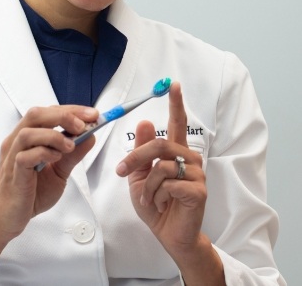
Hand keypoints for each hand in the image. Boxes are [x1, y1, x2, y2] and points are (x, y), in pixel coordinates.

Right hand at [0, 105, 96, 241]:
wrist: (8, 220)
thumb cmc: (30, 194)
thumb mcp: (59, 171)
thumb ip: (73, 155)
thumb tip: (91, 136)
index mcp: (27, 137)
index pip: (48, 112)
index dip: (71, 110)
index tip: (92, 114)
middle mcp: (16, 141)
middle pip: (35, 114)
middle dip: (63, 116)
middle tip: (82, 126)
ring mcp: (11, 156)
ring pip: (28, 132)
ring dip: (53, 135)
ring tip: (70, 145)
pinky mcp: (12, 173)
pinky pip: (24, 156)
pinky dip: (43, 153)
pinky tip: (56, 158)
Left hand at [116, 82, 206, 255]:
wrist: (169, 235)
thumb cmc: (156, 204)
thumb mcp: (141, 175)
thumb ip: (143, 150)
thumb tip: (146, 121)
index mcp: (176, 153)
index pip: (177, 123)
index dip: (176, 103)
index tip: (173, 85)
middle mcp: (189, 159)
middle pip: (160, 144)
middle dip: (136, 158)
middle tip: (122, 171)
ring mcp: (197, 175)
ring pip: (161, 166)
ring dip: (147, 185)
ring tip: (150, 199)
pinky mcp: (198, 191)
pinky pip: (167, 184)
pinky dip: (155, 196)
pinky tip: (161, 205)